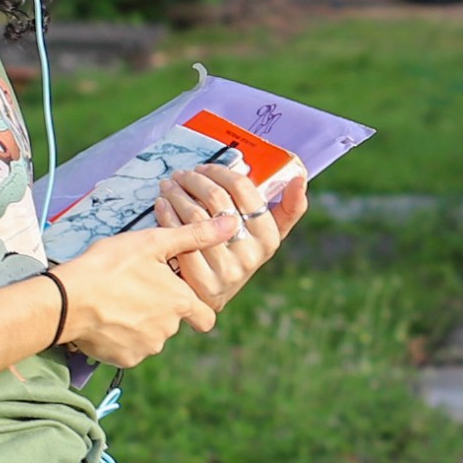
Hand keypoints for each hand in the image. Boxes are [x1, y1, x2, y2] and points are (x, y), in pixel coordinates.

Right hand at [50, 216, 236, 368]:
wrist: (67, 299)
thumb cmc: (109, 266)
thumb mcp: (153, 242)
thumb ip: (195, 235)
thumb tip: (233, 223)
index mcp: (180, 303)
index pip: (206, 317)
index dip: (196, 307)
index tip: (179, 296)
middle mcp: (168, 330)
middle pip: (172, 323)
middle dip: (160, 309)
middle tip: (136, 289)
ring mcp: (145, 347)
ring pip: (150, 336)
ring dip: (139, 322)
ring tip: (117, 300)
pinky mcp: (123, 359)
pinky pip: (128, 349)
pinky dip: (120, 336)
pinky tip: (106, 317)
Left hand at [159, 155, 303, 314]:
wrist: (214, 296)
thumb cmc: (240, 252)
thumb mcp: (268, 234)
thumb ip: (288, 207)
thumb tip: (300, 178)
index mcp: (269, 236)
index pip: (243, 189)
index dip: (220, 172)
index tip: (204, 167)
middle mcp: (250, 254)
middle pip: (217, 200)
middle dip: (195, 180)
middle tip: (182, 174)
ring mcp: (225, 270)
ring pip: (195, 216)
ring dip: (178, 194)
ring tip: (169, 185)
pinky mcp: (200, 281)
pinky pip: (179, 238)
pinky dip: (166, 215)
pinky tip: (162, 204)